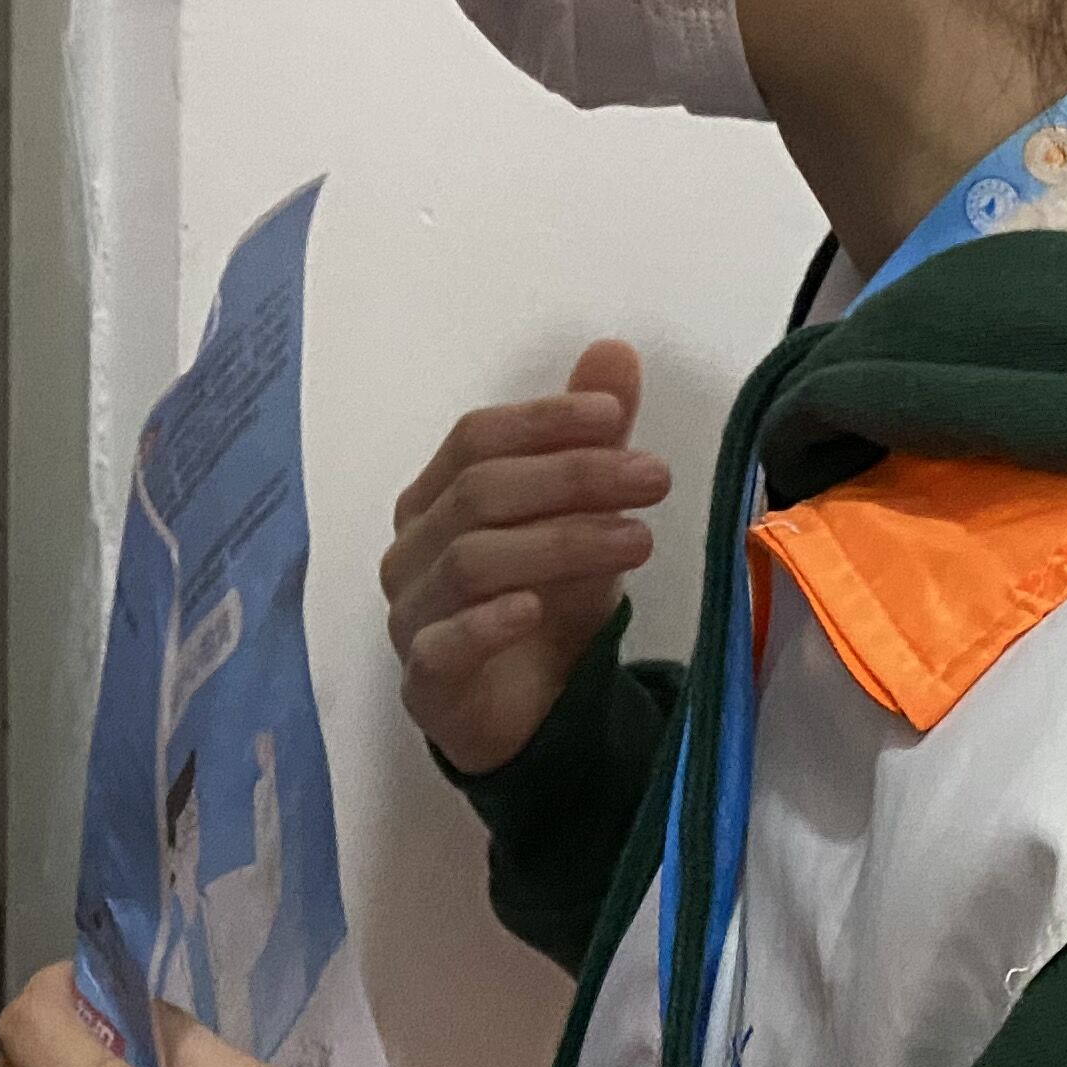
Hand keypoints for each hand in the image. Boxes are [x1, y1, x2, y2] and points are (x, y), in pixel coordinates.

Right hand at [380, 341, 669, 774]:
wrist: (528, 714)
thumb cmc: (544, 601)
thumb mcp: (581, 517)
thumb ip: (588, 440)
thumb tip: (613, 352)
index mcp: (437, 497)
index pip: (475, 438)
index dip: (543, 421)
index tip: (616, 416)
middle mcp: (411, 548)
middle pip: (478, 492)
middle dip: (572, 477)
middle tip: (655, 477)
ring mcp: (411, 615)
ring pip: (469, 562)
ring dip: (559, 544)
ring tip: (638, 539)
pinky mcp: (426, 682)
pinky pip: (442, 645)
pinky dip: (486, 624)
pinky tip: (535, 609)